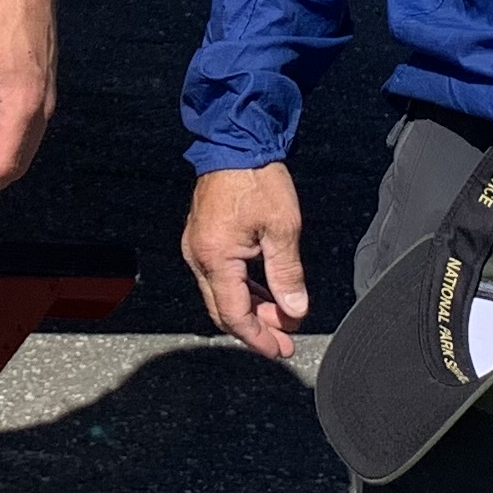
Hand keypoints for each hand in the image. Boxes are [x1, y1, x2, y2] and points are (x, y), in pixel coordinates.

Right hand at [184, 163, 309, 361]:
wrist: (234, 143)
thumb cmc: (256, 178)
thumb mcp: (282, 228)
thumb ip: (287, 274)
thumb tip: (294, 310)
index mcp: (215, 257)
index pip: (234, 314)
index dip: (258, 337)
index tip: (280, 349)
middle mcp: (198, 256)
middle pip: (224, 309)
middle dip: (255, 329)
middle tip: (284, 340)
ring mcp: (197, 246)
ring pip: (221, 293)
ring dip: (251, 309)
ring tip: (280, 319)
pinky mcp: (203, 238)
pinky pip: (220, 276)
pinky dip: (243, 289)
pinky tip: (265, 294)